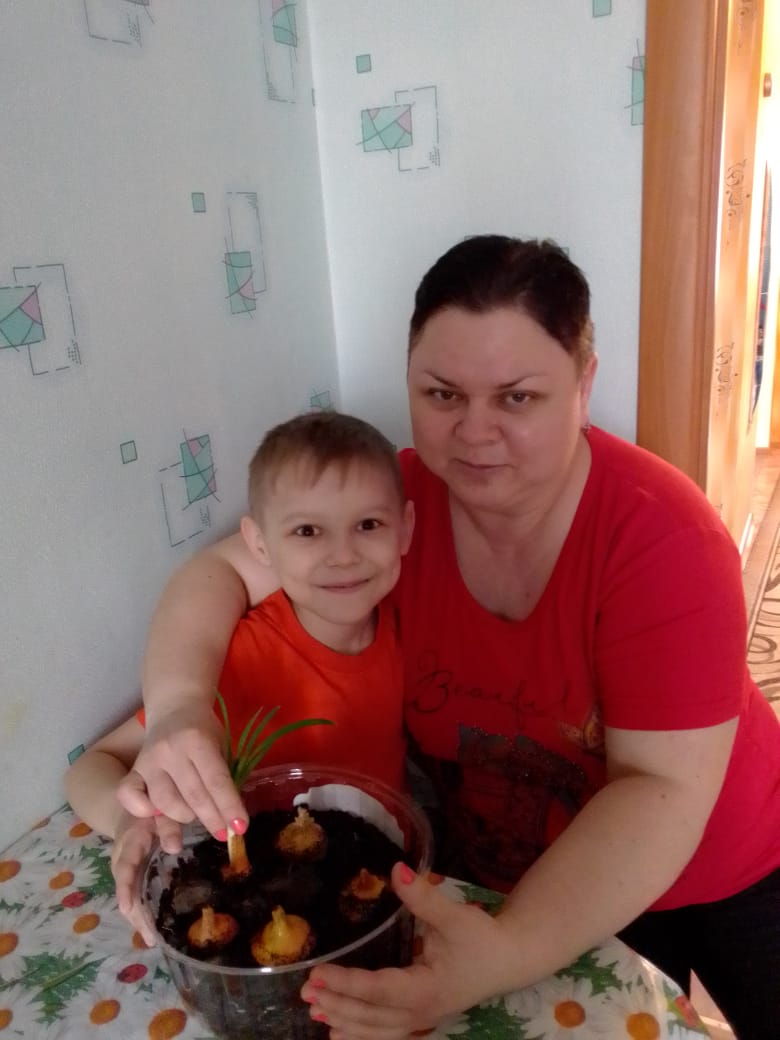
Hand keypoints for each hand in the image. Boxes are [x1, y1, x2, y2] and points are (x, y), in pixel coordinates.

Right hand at [111, 810, 181, 946]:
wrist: (132, 806)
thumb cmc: (151, 807)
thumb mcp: (159, 810)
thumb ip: (167, 825)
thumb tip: (174, 848)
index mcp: (129, 842)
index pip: (124, 866)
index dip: (125, 887)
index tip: (126, 907)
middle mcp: (122, 860)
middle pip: (126, 890)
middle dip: (136, 915)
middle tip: (151, 937)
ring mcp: (125, 871)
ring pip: (129, 898)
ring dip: (139, 920)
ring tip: (154, 940)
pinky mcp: (133, 877)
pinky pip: (135, 897)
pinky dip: (142, 914)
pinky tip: (155, 932)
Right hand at [116, 704, 245, 836]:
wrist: (174, 707)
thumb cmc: (203, 730)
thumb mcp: (220, 744)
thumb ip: (222, 775)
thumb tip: (231, 816)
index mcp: (198, 741)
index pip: (216, 780)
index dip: (229, 807)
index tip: (240, 827)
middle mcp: (171, 751)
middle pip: (192, 796)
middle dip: (211, 819)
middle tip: (224, 833)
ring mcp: (149, 761)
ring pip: (164, 802)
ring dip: (183, 817)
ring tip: (195, 816)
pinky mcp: (134, 769)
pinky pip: (128, 795)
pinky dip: (140, 809)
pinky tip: (156, 815)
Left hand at [300, 864, 522, 1039]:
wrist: (509, 960)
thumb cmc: (482, 937)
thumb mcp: (455, 915)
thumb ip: (423, 897)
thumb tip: (397, 869)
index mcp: (427, 988)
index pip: (379, 989)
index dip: (347, 984)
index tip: (317, 974)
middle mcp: (422, 1010)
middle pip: (372, 1015)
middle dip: (338, 1003)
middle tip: (306, 991)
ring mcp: (421, 1018)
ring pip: (376, 1030)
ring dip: (344, 1020)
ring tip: (313, 1011)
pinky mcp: (420, 1017)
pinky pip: (384, 1033)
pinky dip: (359, 1034)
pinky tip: (336, 1032)